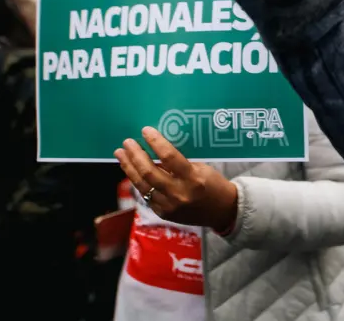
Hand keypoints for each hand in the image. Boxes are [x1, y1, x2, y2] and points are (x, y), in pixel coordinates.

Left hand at [114, 127, 239, 231]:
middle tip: (128, 142)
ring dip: (129, 167)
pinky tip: (131, 170)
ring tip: (121, 154)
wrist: (222, 211)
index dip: (156, 142)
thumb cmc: (213, 184)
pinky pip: (145, 195)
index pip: (169, 157)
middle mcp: (179, 193)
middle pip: (149, 172)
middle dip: (136, 155)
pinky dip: (137, 181)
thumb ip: (180, 162)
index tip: (146, 130)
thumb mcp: (201, 168)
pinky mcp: (163, 213)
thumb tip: (157, 148)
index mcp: (193, 178)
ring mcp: (169, 205)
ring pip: (142, 185)